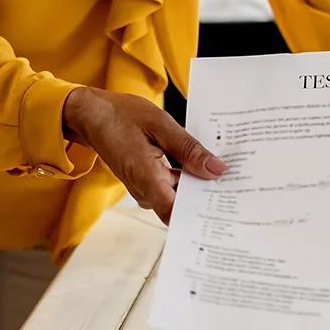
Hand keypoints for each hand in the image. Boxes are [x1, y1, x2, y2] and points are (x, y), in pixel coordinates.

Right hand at [64, 87, 225, 216]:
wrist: (92, 115)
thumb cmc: (121, 116)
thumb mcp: (160, 124)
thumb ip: (189, 149)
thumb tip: (216, 170)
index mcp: (146, 177)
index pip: (175, 213)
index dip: (201, 214)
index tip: (226, 206)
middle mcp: (144, 190)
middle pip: (182, 206)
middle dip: (208, 197)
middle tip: (237, 185)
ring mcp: (144, 189)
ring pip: (178, 197)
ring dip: (199, 185)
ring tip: (225, 172)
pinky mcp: (146, 183)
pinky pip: (171, 187)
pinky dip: (187, 178)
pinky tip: (203, 165)